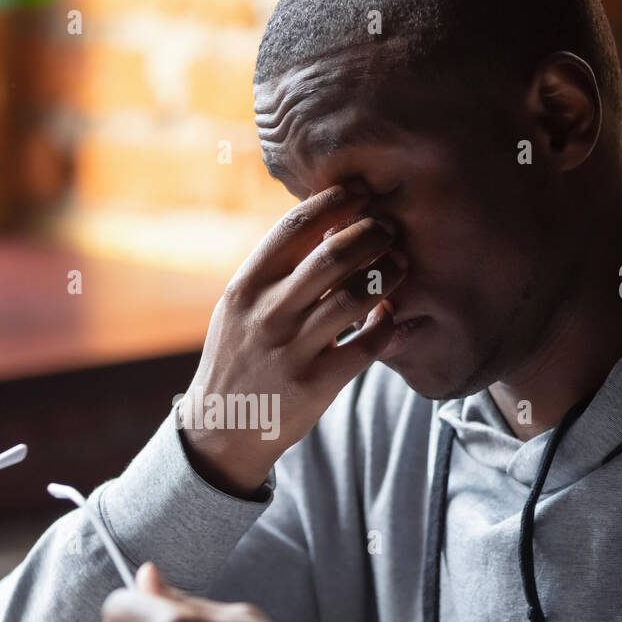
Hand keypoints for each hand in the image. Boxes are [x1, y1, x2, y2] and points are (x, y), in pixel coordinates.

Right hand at [179, 181, 407, 495]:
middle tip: (389, 229)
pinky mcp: (316, 384)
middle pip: (333, 256)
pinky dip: (388, 322)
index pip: (293, 227)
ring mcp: (291, 350)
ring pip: (356, 296)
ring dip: (388, 274)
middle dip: (371, 234)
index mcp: (245, 288)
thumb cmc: (240, 356)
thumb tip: (326, 222)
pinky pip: (368, 343)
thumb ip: (274, 271)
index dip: (333, 201)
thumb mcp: (239, 308)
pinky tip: (391, 314)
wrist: (223, 429)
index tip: (360, 192)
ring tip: (399, 265)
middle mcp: (266, 315)